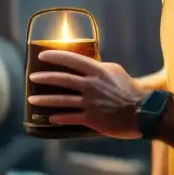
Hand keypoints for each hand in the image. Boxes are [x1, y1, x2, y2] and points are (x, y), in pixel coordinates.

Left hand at [28, 50, 145, 139]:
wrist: (142, 112)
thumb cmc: (130, 90)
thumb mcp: (116, 72)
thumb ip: (99, 68)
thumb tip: (87, 65)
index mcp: (97, 71)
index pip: (72, 60)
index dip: (55, 56)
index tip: (42, 56)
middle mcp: (91, 86)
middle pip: (62, 80)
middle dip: (44, 78)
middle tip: (32, 77)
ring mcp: (90, 103)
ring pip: (62, 100)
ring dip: (45, 100)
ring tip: (32, 100)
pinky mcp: (91, 119)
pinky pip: (70, 118)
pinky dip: (59, 117)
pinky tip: (50, 118)